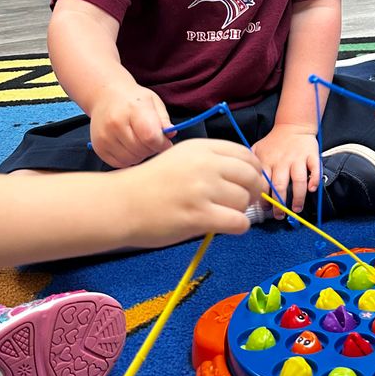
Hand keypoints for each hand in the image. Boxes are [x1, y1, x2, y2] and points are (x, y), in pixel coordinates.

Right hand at [89, 84, 172, 167]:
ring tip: (140, 142)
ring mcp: (105, 136)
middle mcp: (115, 123)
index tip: (165, 142)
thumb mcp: (153, 101)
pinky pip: (119, 163)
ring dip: (141, 155)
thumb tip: (171, 134)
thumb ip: (163, 119)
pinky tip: (129, 146)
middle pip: (141, 150)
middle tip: (152, 140)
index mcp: (133, 109)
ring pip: (131, 159)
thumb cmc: (133, 100)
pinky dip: (128, 159)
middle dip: (152, 149)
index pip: (150, 136)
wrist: (106, 96)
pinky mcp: (99, 147)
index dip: (162, 144)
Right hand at [115, 139, 262, 244]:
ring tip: (225, 215)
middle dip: (253, 192)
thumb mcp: (181, 158)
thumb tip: (245, 174)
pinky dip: (238, 227)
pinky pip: (238, 222)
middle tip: (243, 203)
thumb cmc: (150, 184)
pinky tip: (225, 227)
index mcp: (201, 148)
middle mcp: (205, 165)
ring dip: (241, 211)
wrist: (120, 204)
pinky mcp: (199, 216)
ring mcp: (202, 190)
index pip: (246, 155)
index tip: (249, 183)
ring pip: (245, 201)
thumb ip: (210, 161)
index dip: (254, 171)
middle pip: (251, 177)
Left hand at [252, 125, 319, 215]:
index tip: (266, 209)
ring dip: (298, 197)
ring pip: (298, 180)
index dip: (264, 199)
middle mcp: (282, 161)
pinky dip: (315, 180)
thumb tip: (246, 186)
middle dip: (280, 204)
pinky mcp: (312, 155)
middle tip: (280, 215)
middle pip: (280, 185)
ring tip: (296, 209)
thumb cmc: (274, 142)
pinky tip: (312, 190)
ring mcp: (298, 158)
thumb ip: (251, 166)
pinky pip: (315, 169)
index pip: (263, 184)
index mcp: (267, 161)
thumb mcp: (257, 149)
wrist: (293, 125)